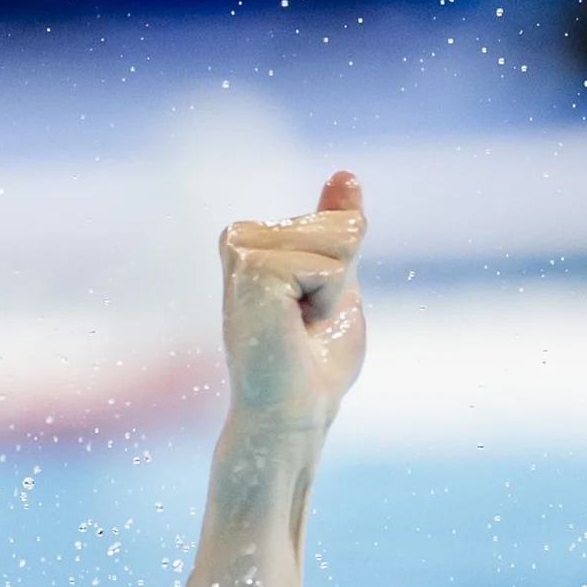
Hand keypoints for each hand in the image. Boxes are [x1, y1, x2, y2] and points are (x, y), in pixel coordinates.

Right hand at [218, 171, 366, 438]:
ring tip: (298, 326)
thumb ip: (337, 228)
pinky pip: (329, 267)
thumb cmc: (314, 361)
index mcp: (256, 237)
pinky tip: (293, 327)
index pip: (343, 222)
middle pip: (345, 227)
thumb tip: (345, 174)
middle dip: (341, 283)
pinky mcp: (252, 268)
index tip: (310, 311)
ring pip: (341, 242)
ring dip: (333, 295)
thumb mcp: (337, 281)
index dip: (344, 276)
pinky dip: (325, 304)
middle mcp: (240, 236)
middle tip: (306, 322)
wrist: (293, 412)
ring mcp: (242, 249)